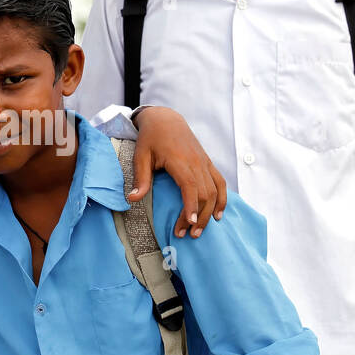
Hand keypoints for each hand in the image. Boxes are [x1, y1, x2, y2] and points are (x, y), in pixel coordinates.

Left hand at [129, 106, 226, 237]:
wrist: (166, 119)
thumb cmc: (151, 138)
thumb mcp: (140, 156)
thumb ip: (140, 178)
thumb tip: (132, 199)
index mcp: (180, 160)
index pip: (190, 186)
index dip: (192, 206)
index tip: (189, 223)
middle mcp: (196, 162)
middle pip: (205, 194)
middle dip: (198, 217)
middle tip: (187, 235)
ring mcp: (204, 162)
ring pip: (215, 191)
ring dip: (210, 212)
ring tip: (200, 231)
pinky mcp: (208, 163)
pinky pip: (220, 182)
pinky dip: (222, 199)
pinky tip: (217, 215)